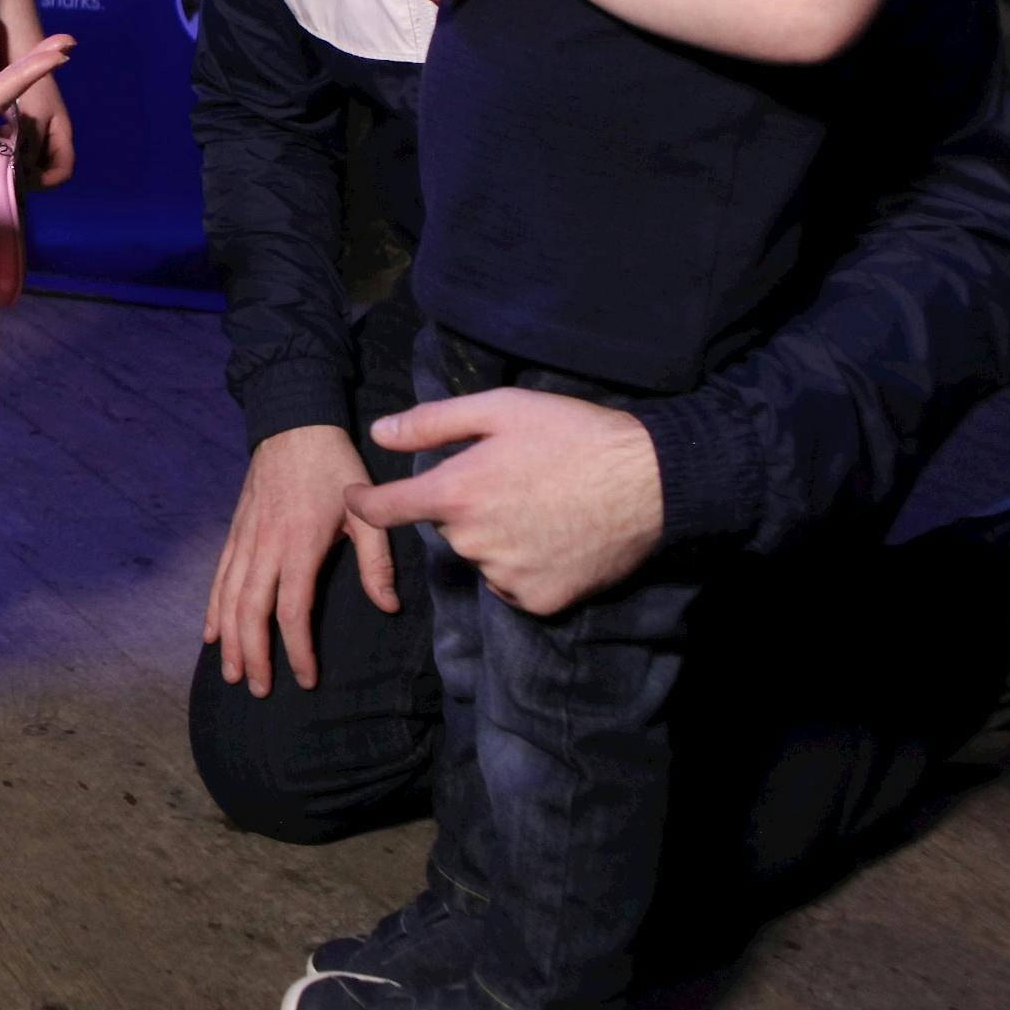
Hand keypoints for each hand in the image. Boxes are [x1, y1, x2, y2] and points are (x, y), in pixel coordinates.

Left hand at [14, 71, 76, 188]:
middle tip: (4, 168)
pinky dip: (10, 148)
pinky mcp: (28, 124)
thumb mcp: (30, 121)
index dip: (44, 181)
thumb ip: (29, 149)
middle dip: (27, 173)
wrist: (28, 56)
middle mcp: (55, 137)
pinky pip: (21, 146)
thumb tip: (22, 175)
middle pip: (46, 169)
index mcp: (62, 136)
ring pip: (32, 159)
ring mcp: (42, 131)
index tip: (20, 177)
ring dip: (17, 161)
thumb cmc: (32, 89)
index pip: (62, 173)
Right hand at [202, 423, 398, 694]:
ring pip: (228, 599)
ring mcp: (245, 539)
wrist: (293, 423)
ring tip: (231, 673)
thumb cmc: (335, 466)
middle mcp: (264, 547)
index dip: (297, 650)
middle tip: (258, 690)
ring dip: (228, 640)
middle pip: (251, 613)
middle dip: (252, 655)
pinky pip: (218, 577)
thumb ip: (376, 560)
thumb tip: (387, 607)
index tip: (307, 679)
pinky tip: (210, 634)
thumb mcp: (364, 509)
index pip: (292, 610)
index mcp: (299, 545)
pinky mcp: (235, 532)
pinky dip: (212, 609)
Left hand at [355, 387, 664, 614]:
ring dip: (495, 539)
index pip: (385, 509)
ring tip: (541, 508)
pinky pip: (512, 586)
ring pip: (480, 558)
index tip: (357, 498)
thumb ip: (432, 423)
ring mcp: (507, 578)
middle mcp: (473, 543)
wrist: (652, 480)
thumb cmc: (574, 434)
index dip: (365, 502)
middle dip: (464, 507)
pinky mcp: (540, 601)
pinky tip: (555, 538)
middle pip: (446, 528)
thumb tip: (379, 433)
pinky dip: (523, 568)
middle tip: (510, 482)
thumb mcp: (501, 409)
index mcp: (456, 494)